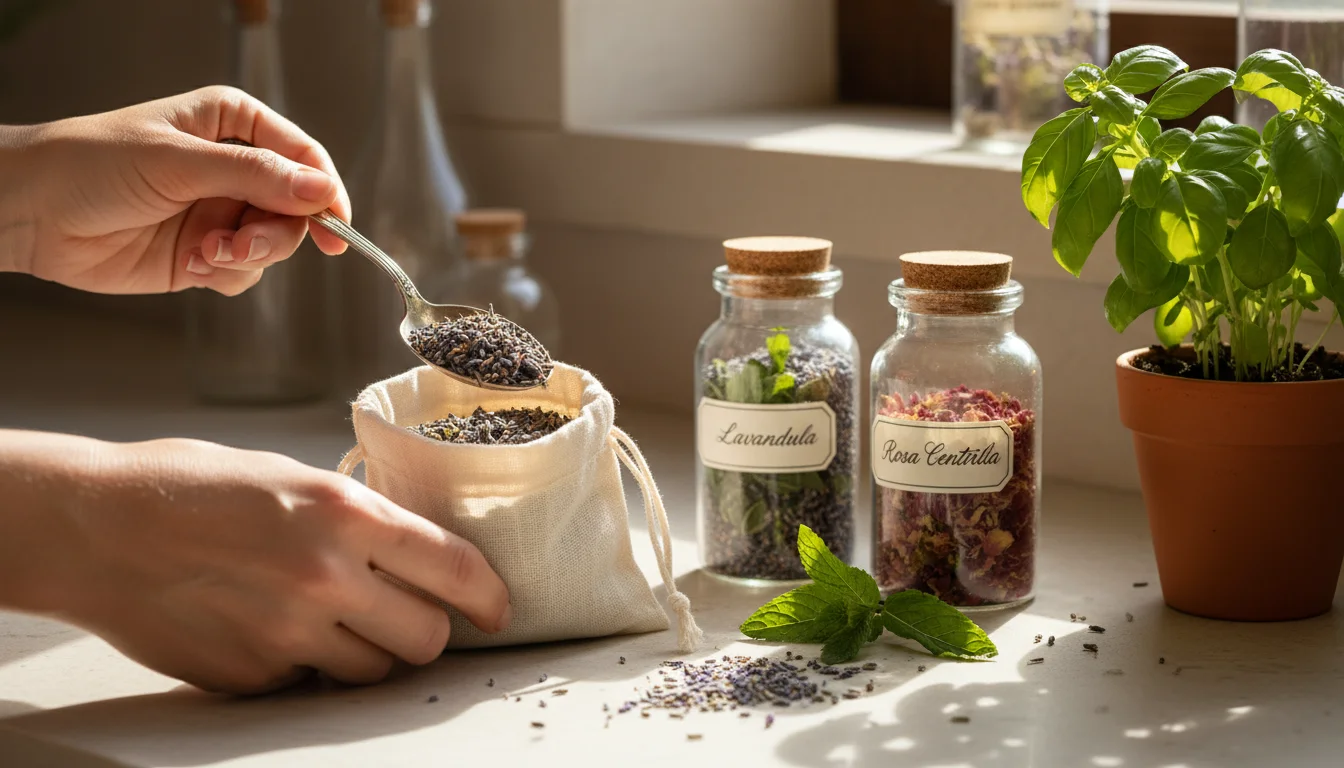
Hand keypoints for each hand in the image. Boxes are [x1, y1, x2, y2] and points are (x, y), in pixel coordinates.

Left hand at [0, 85, 349, 295]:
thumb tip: (320, 191)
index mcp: (233, 125)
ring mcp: (220, 212)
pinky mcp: (205, 253)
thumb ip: (255, 177)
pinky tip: (194, 265)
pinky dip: (228, 274)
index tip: (336, 224)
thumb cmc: (92, 164)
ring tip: (207, 253)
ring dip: (247, 254)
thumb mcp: (180, 162)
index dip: (324, 190)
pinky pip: (246, 272)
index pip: (302, 156)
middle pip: (295, 207)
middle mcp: (234, 168)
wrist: (33, 212)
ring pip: (274, 243)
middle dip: (276, 232)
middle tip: (244, 244)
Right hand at [0, 431, 510, 693]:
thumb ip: (355, 517)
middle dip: (428, 630)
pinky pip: (311, 683)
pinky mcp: (251, 676)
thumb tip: (410, 550)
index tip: (497, 609)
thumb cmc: (192, 486)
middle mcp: (325, 577)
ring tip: (335, 618)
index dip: (489, 595)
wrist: (98, 528)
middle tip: (409, 614)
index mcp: (344, 513)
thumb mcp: (291, 477)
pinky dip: (308, 664)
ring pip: (375, 672)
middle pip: (426, 638)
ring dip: (371, 651)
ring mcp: (287, 635)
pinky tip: (274, 625)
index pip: (455, 568)